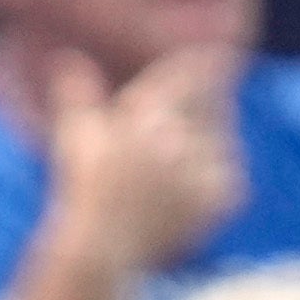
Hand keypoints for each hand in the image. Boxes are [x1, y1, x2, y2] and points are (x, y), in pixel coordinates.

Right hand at [50, 46, 246, 277]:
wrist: (102, 247)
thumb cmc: (83, 188)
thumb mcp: (75, 136)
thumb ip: (78, 94)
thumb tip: (68, 59)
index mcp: (148, 116)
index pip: (191, 75)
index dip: (206, 60)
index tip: (218, 52)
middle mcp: (181, 138)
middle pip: (214, 103)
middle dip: (213, 98)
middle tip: (206, 101)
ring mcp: (203, 169)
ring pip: (224, 137)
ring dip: (215, 136)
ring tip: (189, 150)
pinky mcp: (219, 198)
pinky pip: (230, 172)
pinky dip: (218, 171)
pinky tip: (194, 179)